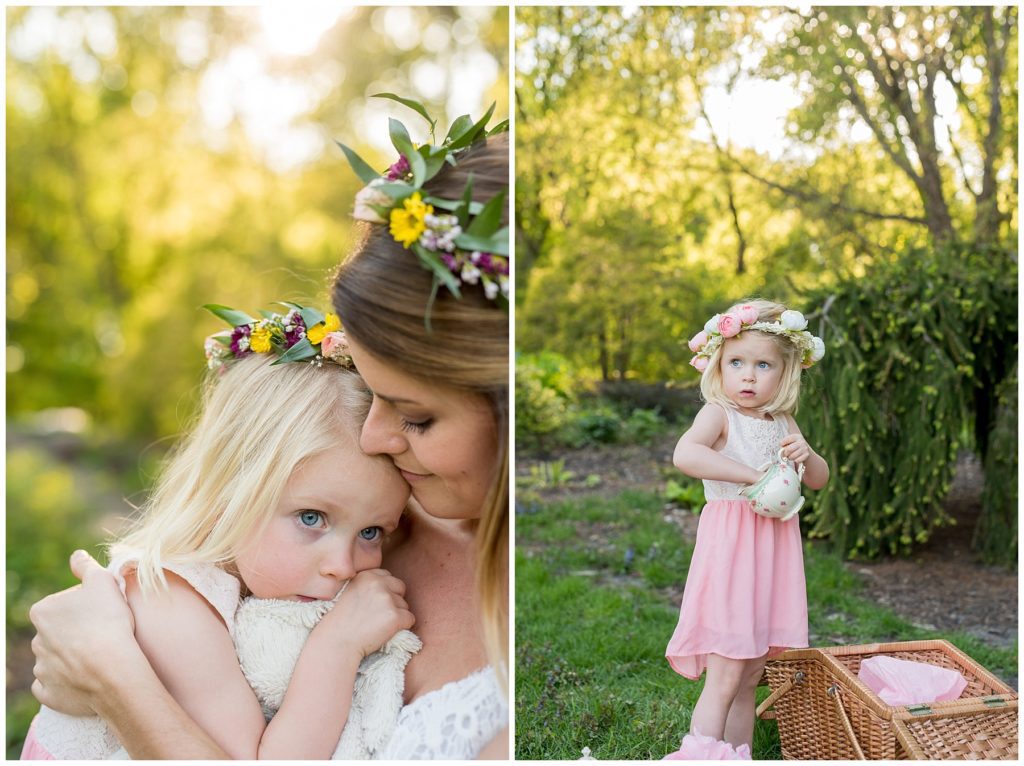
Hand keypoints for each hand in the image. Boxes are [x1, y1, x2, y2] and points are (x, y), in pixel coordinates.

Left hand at [29, 550, 135, 714]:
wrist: (112, 669)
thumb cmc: (107, 621)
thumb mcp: (102, 582)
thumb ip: (86, 567)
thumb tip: (76, 556)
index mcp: (43, 611)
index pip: (63, 604)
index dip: (86, 607)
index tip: (103, 612)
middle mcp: (35, 640)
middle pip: (58, 632)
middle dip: (75, 633)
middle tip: (103, 634)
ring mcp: (41, 669)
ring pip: (54, 658)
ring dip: (70, 658)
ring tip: (98, 657)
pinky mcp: (48, 693)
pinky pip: (53, 685)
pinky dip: (65, 682)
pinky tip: (83, 678)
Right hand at [315, 569, 413, 657]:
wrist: (336, 643)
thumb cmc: (341, 622)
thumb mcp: (350, 592)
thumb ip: (368, 585)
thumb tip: (389, 586)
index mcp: (366, 575)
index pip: (387, 576)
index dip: (385, 591)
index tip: (375, 605)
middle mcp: (378, 583)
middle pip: (400, 587)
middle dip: (395, 600)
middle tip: (379, 616)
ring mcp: (387, 599)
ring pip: (405, 605)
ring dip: (396, 615)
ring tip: (377, 626)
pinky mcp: (395, 616)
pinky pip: (410, 619)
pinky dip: (402, 627)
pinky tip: (385, 632)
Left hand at [780, 434, 811, 464]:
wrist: (805, 448)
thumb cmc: (793, 445)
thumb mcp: (789, 441)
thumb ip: (783, 445)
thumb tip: (782, 452)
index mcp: (795, 436)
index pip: (783, 442)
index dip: (781, 445)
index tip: (782, 446)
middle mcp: (801, 442)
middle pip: (788, 450)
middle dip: (785, 453)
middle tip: (786, 453)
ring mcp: (804, 448)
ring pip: (792, 456)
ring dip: (789, 458)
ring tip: (790, 456)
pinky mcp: (806, 455)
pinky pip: (797, 460)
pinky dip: (795, 460)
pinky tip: (795, 458)